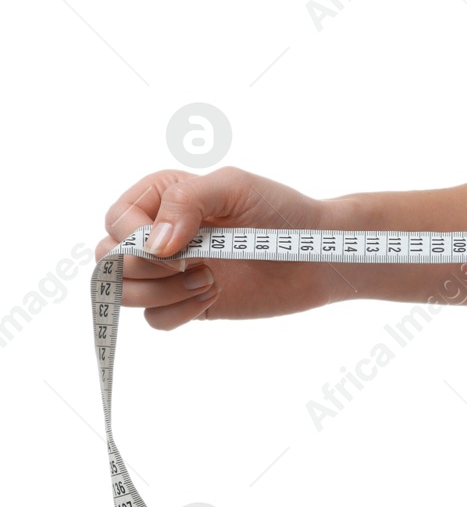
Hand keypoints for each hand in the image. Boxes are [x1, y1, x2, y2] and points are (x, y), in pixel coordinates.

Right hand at [96, 166, 351, 329]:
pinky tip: (214, 294)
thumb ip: (188, 200)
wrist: (317, 255)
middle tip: (191, 265)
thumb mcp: (235, 187)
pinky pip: (155, 320)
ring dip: (160, 293)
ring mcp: (170, 271)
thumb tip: (153, 244)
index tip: (179, 250)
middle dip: (143, 270)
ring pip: (124, 293)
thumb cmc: (281, 212)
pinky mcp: (186, 302)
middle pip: (108, 259)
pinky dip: (178, 312)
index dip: (134, 239)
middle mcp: (158, 234)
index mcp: (162, 197)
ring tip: (207, 279)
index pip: (115, 220)